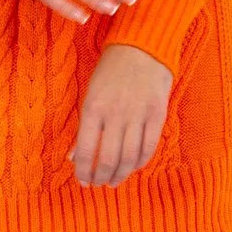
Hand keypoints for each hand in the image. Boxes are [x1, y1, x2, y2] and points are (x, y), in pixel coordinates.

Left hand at [71, 41, 173, 185]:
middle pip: (108, 159)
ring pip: (129, 158)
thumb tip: (74, 157)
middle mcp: (115, 113)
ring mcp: (138, 114)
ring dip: (120, 175)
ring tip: (114, 181)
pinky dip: (139, 162)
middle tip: (99, 184)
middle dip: (102, 178)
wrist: (142, 47)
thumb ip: (84, 127)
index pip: (85, 150)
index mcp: (93, 108)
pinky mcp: (158, 114)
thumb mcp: (90, 95)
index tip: (83, 182)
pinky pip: (148, 147)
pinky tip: (132, 167)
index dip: (83, 172)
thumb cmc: (110, 72)